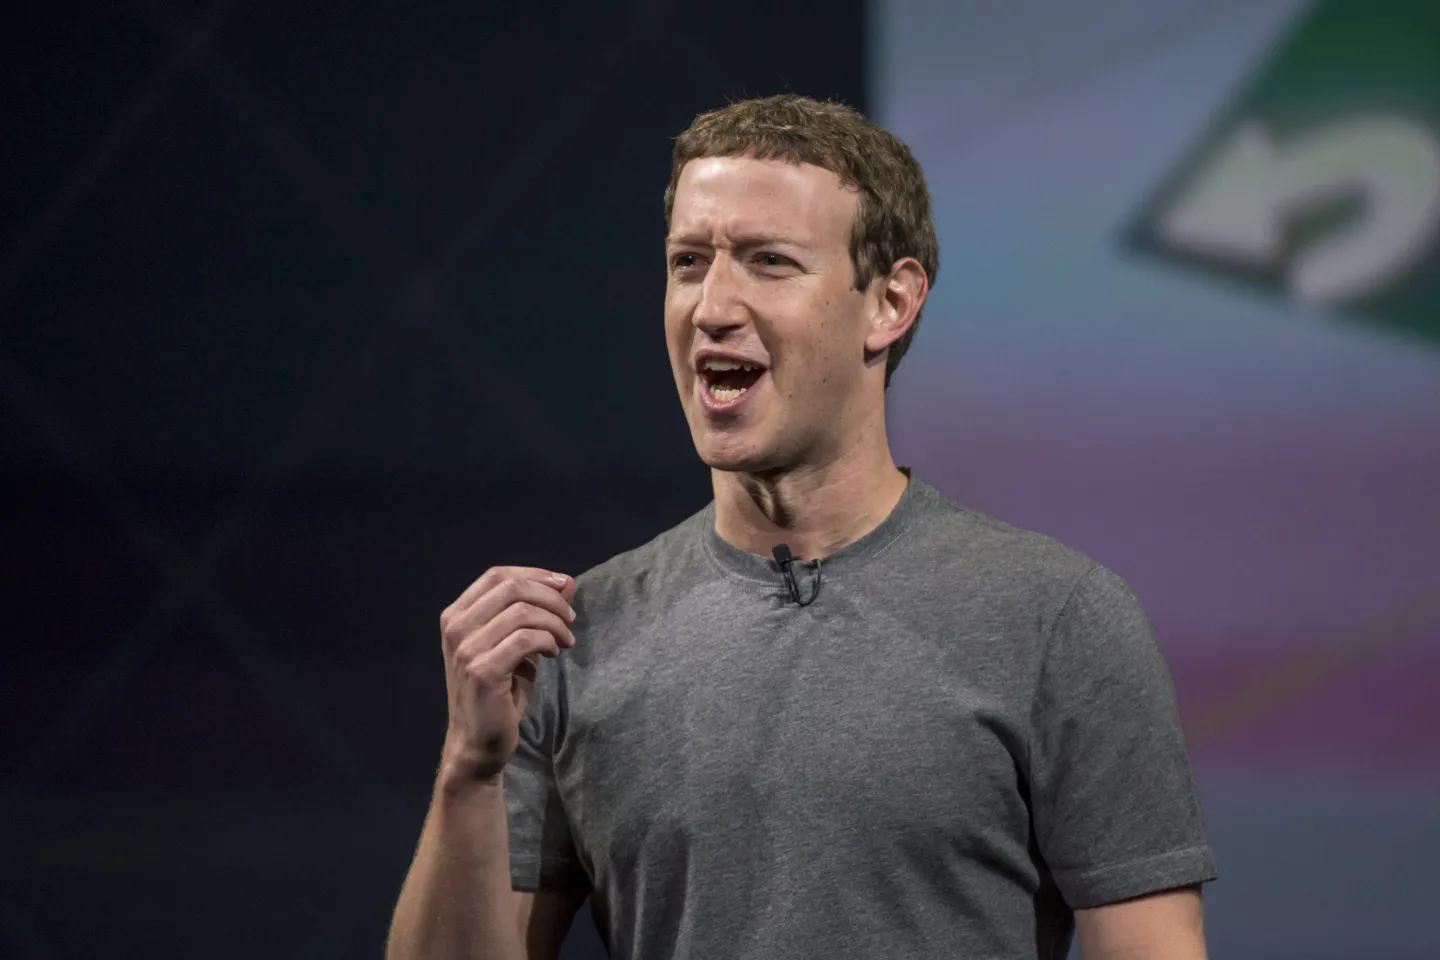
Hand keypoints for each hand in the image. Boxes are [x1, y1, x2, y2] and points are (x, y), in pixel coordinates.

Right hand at [437, 566, 577, 784]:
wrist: (478, 741)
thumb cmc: (498, 691)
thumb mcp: (516, 643)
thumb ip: (536, 611)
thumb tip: (566, 581)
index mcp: (456, 615)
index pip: (497, 575)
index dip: (535, 575)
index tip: (563, 586)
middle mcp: (455, 627)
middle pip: (511, 588)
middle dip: (550, 598)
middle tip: (570, 618)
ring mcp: (465, 648)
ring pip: (522, 612)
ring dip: (554, 623)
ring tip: (565, 640)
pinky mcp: (482, 670)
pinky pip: (525, 639)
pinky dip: (547, 641)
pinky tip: (553, 654)